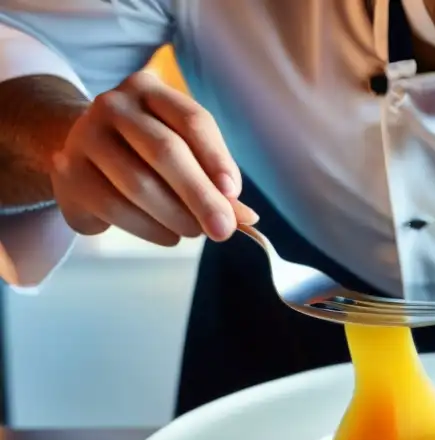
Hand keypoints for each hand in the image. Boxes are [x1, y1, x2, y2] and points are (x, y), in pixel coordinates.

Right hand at [49, 70, 257, 245]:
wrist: (83, 156)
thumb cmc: (146, 154)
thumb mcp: (184, 154)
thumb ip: (214, 180)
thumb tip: (247, 217)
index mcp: (150, 91)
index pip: (192, 120)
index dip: (216, 159)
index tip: (234, 194)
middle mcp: (114, 105)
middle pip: (165, 151)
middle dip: (200, 196)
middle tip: (224, 229)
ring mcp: (85, 136)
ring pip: (139, 184)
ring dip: (176, 217)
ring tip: (195, 232)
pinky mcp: (69, 172)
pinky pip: (115, 208)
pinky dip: (150, 229)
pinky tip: (168, 235)